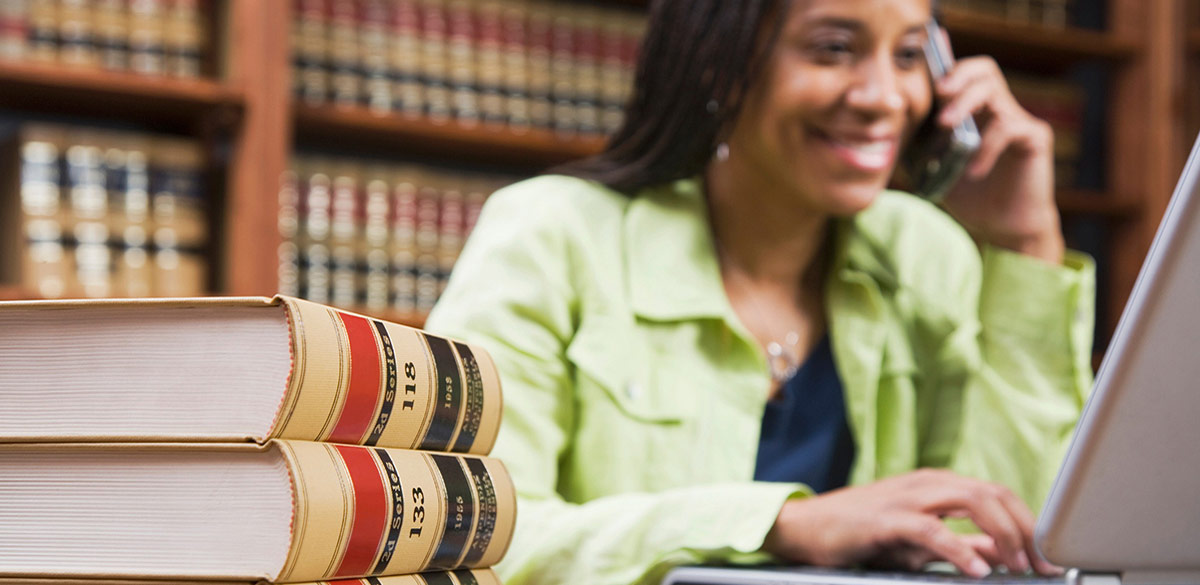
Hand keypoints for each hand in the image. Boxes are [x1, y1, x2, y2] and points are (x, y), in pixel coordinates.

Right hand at [761, 469, 1062, 576]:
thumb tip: (1002, 553)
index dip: (1031, 525)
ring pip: (972, 501)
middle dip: (1026, 531)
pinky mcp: (886, 519)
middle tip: (1042, 566)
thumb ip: (961, 543)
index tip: (1050, 558)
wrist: (804, 529)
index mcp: (937, 486)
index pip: (998, 495)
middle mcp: (927, 484)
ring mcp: (906, 498)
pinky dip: (960, 549)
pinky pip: (932, 529)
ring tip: (1018, 566)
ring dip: (1004, 535)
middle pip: (993, 494)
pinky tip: (978, 570)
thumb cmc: (860, 534)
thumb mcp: (919, 541)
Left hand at [934, 53, 1064, 264]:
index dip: (945, 68)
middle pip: (984, 69)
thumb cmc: (970, 196)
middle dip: (958, 76)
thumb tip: (890, 127)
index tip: (922, 76)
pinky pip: (1008, 128)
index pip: (963, 73)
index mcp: (974, 111)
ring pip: (994, 91)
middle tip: (939, 92)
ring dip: (965, 103)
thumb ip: (920, 145)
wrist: (1003, 226)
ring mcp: (1018, 120)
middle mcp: (998, 109)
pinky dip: (986, 147)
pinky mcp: (1034, 137)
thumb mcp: (936, 167)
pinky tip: (973, 171)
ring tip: (946, 125)